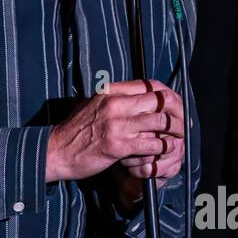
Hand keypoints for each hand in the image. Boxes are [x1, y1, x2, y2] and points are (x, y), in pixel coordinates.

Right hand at [45, 79, 184, 183]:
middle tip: (181, 125)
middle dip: (177, 113)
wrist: (56, 151)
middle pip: (160, 101)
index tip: (176, 105)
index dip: (169, 95)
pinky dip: (161, 149)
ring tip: (176, 140)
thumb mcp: (94, 105)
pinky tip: (162, 153)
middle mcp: (115, 104)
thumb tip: (140, 99)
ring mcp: (117, 124)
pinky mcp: (118, 146)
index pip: (150, 85)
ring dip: (172, 133)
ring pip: (160, 122)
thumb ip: (116, 100)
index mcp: (111, 91)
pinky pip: (151, 144)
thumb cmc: (76, 131)